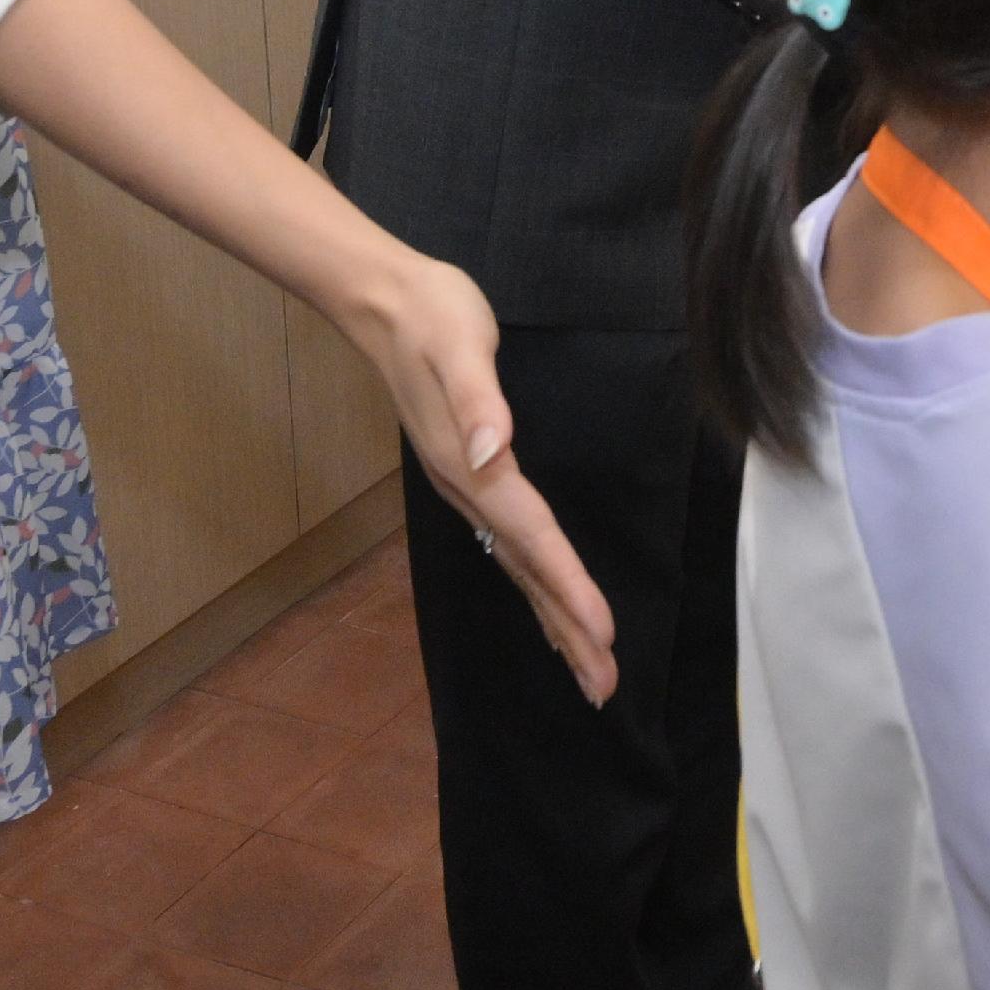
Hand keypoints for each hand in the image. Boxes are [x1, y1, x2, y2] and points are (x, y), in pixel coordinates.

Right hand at [342, 249, 619, 703]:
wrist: (384, 302)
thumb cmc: (434, 314)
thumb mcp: (461, 344)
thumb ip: (480, 399)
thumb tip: (491, 451)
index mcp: (471, 465)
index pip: (530, 535)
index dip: (567, 583)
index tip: (602, 631)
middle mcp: (468, 488)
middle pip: (526, 570)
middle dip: (566, 628)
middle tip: (604, 687)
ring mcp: (466, 487)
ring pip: (518, 567)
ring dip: (554, 618)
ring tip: (589, 668)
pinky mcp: (471, 476)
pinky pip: (509, 547)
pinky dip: (536, 584)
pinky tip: (551, 605)